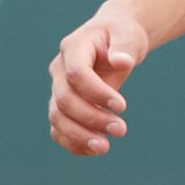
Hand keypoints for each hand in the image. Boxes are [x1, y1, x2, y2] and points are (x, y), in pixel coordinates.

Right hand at [46, 3, 151, 156]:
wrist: (113, 39)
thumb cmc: (121, 34)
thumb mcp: (128, 34)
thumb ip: (125, 46)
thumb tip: (122, 62)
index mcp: (74, 47)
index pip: (77, 73)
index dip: (96, 92)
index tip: (122, 106)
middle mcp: (59, 69)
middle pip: (65, 99)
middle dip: (91, 118)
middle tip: (121, 130)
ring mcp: (58, 88)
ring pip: (57, 117)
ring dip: (79, 135)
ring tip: (104, 147)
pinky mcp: (63, 105)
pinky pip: (58, 128)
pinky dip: (72, 142)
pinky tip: (94, 150)